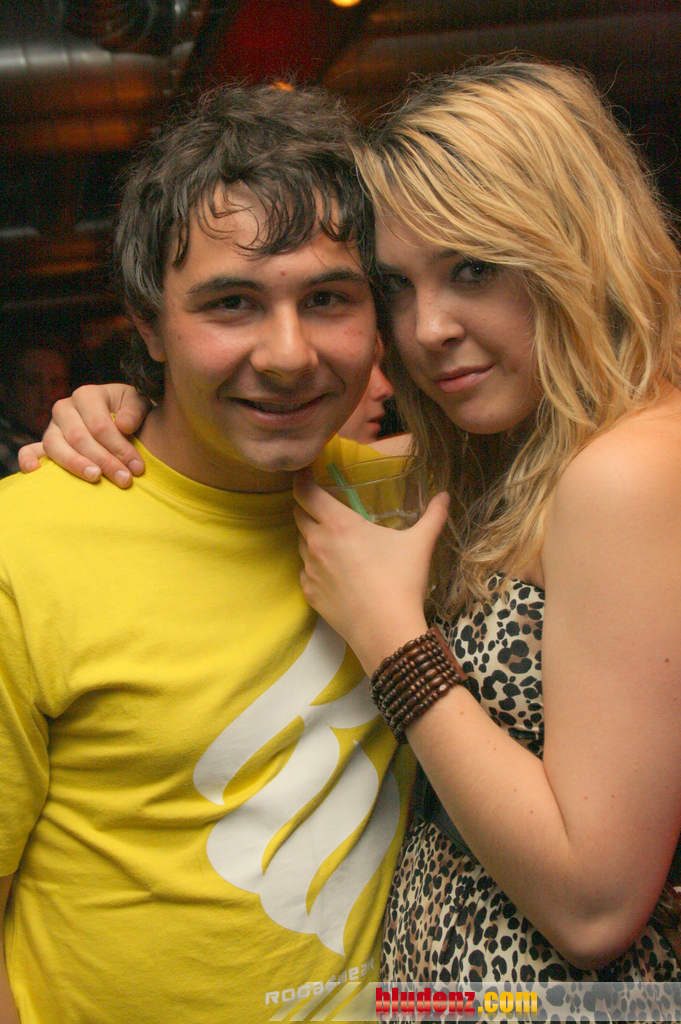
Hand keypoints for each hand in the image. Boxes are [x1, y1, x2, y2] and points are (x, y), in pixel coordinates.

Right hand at [18, 384, 150, 486]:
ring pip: (55, 446)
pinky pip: (29, 451)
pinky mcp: (45, 444)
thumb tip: (123, 426)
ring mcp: (52, 427)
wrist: (119, 417)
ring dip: (75, 464)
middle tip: (123, 479)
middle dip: (104, 461)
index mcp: (86, 395)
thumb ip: (134, 411)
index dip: (119, 447)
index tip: (137, 467)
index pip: (100, 425)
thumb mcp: (137, 403)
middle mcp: (65, 409)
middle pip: (79, 438)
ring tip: (95, 478)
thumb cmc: (128, 411)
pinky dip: (28, 460)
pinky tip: (35, 471)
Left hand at [293, 468, 449, 672]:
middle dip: (307, 508)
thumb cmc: (401, 581)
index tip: (304, 474)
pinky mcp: (309, 593)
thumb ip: (432, 516)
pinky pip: (305, 572)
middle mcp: (317, 543)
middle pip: (298, 515)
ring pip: (301, 544)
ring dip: (312, 538)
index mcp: (339, 524)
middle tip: (323, 508)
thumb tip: (444, 495)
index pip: (306, 493)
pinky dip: (315, 567)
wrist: (385, 630)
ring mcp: (310, 570)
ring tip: (334, 543)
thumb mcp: (419, 544)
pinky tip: (335, 573)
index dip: (302, 480)